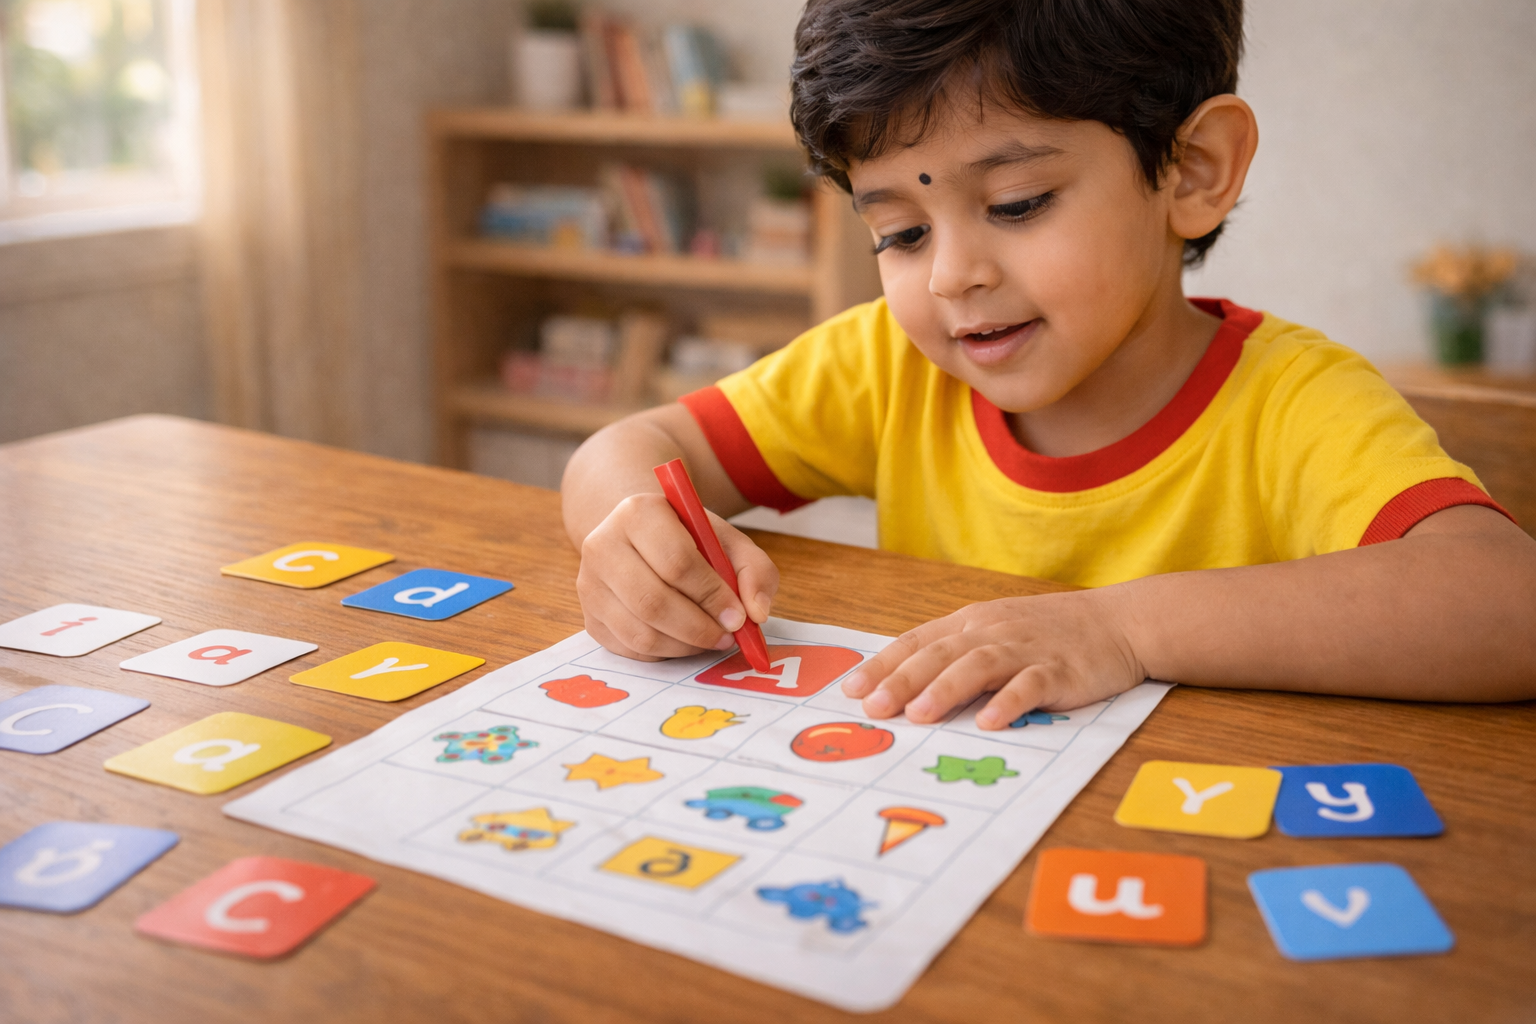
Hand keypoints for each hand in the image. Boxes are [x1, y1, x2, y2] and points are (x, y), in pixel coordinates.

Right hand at [577, 492, 778, 660]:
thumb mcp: (728, 541)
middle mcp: (602, 544)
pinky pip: (631, 650)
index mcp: (638, 512)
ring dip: (685, 645)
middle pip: (652, 601)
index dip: (711, 595)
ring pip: (641, 632)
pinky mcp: (590, 617)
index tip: (739, 615)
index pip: (676, 562)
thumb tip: (756, 613)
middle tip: (728, 635)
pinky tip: (685, 640)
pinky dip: (666, 653)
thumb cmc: (688, 540)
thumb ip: (754, 571)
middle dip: (699, 627)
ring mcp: (589, 584)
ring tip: (712, 638)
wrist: (640, 539)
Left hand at [842, 589, 1146, 727]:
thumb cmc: (1049, 634)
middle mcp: (992, 633)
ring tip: (918, 715)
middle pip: (939, 655)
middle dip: (901, 680)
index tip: (850, 689)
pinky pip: (1030, 686)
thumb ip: (956, 656)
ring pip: (977, 666)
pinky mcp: (1060, 671)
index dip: (883, 664)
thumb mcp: (996, 633)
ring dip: (946, 689)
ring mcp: (1026, 650)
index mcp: (971, 624)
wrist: (1118, 622)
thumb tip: (906, 690)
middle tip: (872, 707)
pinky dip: (1009, 702)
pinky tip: (990, 722)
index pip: (917, 642)